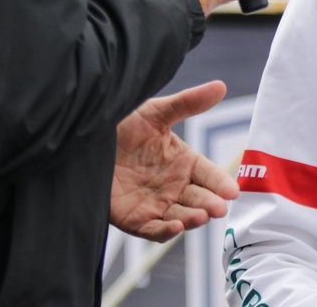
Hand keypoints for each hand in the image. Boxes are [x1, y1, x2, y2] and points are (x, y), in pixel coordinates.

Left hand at [111, 80, 238, 241]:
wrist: (83, 140)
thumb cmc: (122, 124)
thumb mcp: (156, 112)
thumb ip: (188, 103)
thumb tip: (221, 86)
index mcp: (183, 162)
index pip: (209, 175)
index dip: (221, 183)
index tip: (233, 190)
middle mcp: (173, 185)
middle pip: (198, 198)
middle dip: (210, 204)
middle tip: (219, 208)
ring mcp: (154, 203)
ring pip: (180, 216)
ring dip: (192, 219)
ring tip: (200, 216)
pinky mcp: (133, 219)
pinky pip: (153, 229)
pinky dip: (166, 231)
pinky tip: (175, 226)